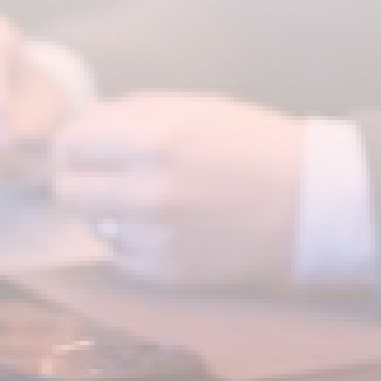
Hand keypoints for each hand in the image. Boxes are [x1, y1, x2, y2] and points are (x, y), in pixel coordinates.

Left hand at [50, 92, 305, 290]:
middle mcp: (148, 191)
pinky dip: (133, 239)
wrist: (311, 201)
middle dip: (79, 177)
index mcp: (156, 139)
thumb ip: (136, 112)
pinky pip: (121, 254)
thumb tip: (87, 123)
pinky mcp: (165, 273)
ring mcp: (155, 238)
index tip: (85, 145)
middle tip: (102, 173)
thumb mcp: (199, 107)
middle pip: (69, 190)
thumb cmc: (257, 144)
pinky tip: (166, 223)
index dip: (74, 142)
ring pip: (92, 225)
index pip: (73, 143)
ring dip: (108, 210)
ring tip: (146, 197)